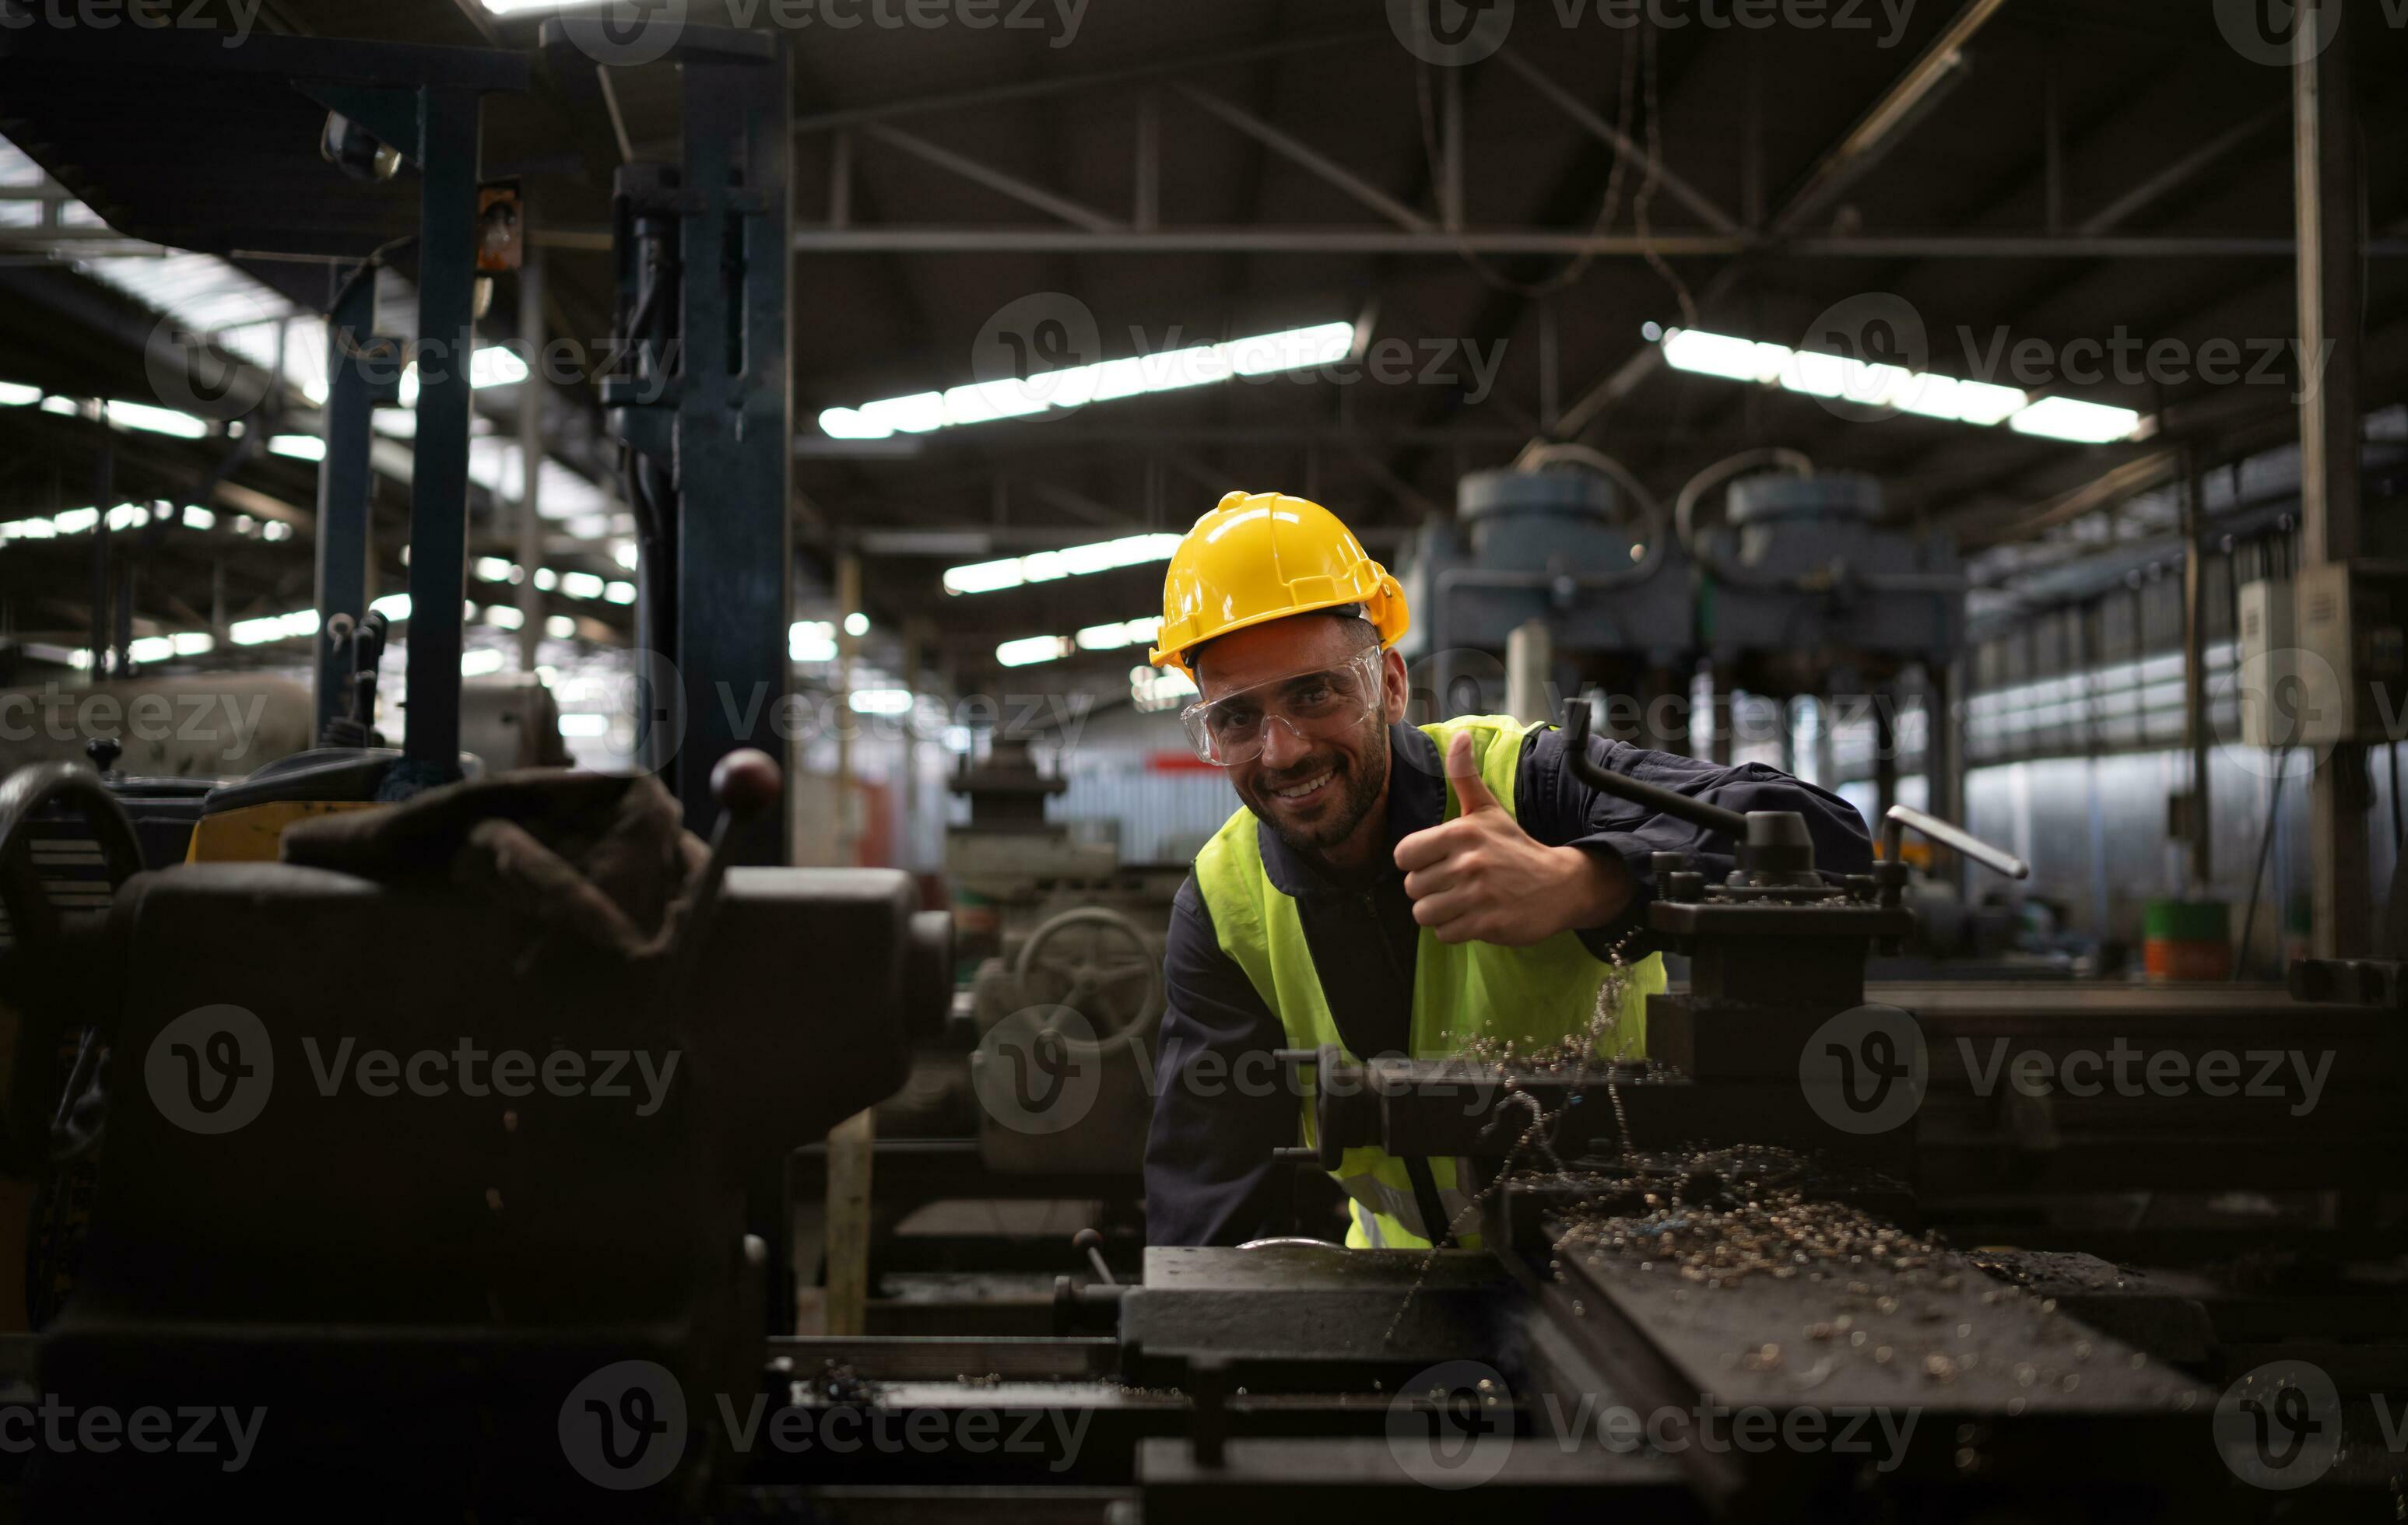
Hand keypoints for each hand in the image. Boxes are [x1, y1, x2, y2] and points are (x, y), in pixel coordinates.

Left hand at [1394, 732, 1632, 944]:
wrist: (1561, 885)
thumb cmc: (1515, 847)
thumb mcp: (1488, 810)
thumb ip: (1465, 777)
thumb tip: (1459, 735)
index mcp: (1462, 832)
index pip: (1403, 854)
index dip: (1416, 861)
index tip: (1437, 861)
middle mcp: (1468, 862)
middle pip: (1412, 887)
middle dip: (1429, 889)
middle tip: (1455, 884)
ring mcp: (1478, 895)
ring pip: (1424, 913)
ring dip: (1439, 912)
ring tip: (1461, 902)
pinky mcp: (1487, 923)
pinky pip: (1444, 934)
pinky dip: (1454, 930)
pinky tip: (1474, 917)